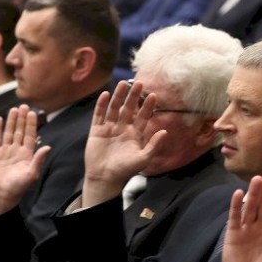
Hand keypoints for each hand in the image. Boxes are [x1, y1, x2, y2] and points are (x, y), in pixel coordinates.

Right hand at [0, 105, 50, 216]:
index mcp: (27, 155)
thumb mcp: (30, 174)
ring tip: (13, 109)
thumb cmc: (17, 188)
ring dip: (11, 121)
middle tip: (23, 105)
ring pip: (8, 133)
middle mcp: (16, 151)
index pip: (29, 135)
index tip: (32, 112)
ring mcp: (5, 151)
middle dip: (22, 119)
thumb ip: (38, 160)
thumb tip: (47, 147)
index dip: (31, 124)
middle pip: (19, 131)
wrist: (0, 196)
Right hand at [82, 81, 166, 205]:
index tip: (153, 95)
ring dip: (119, 96)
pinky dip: (102, 105)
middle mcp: (123, 129)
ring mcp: (109, 128)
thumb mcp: (143, 159)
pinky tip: (106, 94)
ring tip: (123, 84)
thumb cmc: (125, 171)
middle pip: (129, 109)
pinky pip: (99, 115)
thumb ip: (154, 145)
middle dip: (134, 97)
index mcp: (135, 134)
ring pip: (115, 108)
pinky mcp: (97, 131)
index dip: (147, 106)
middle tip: (140, 83)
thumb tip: (165, 131)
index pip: (143, 116)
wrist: (105, 178)